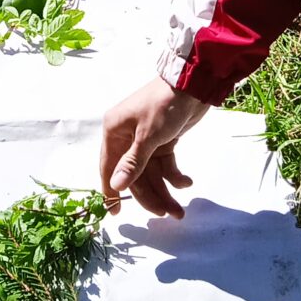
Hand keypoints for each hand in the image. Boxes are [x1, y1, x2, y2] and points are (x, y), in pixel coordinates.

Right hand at [99, 75, 209, 217]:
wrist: (192, 85)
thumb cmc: (164, 105)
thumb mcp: (148, 135)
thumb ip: (133, 163)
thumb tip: (116, 186)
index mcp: (114, 132)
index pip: (108, 168)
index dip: (111, 192)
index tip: (116, 215)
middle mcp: (126, 137)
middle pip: (134, 176)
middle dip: (151, 196)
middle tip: (167, 213)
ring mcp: (145, 140)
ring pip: (151, 174)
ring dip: (165, 191)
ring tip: (180, 210)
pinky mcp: (162, 141)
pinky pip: (164, 165)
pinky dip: (174, 175)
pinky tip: (186, 182)